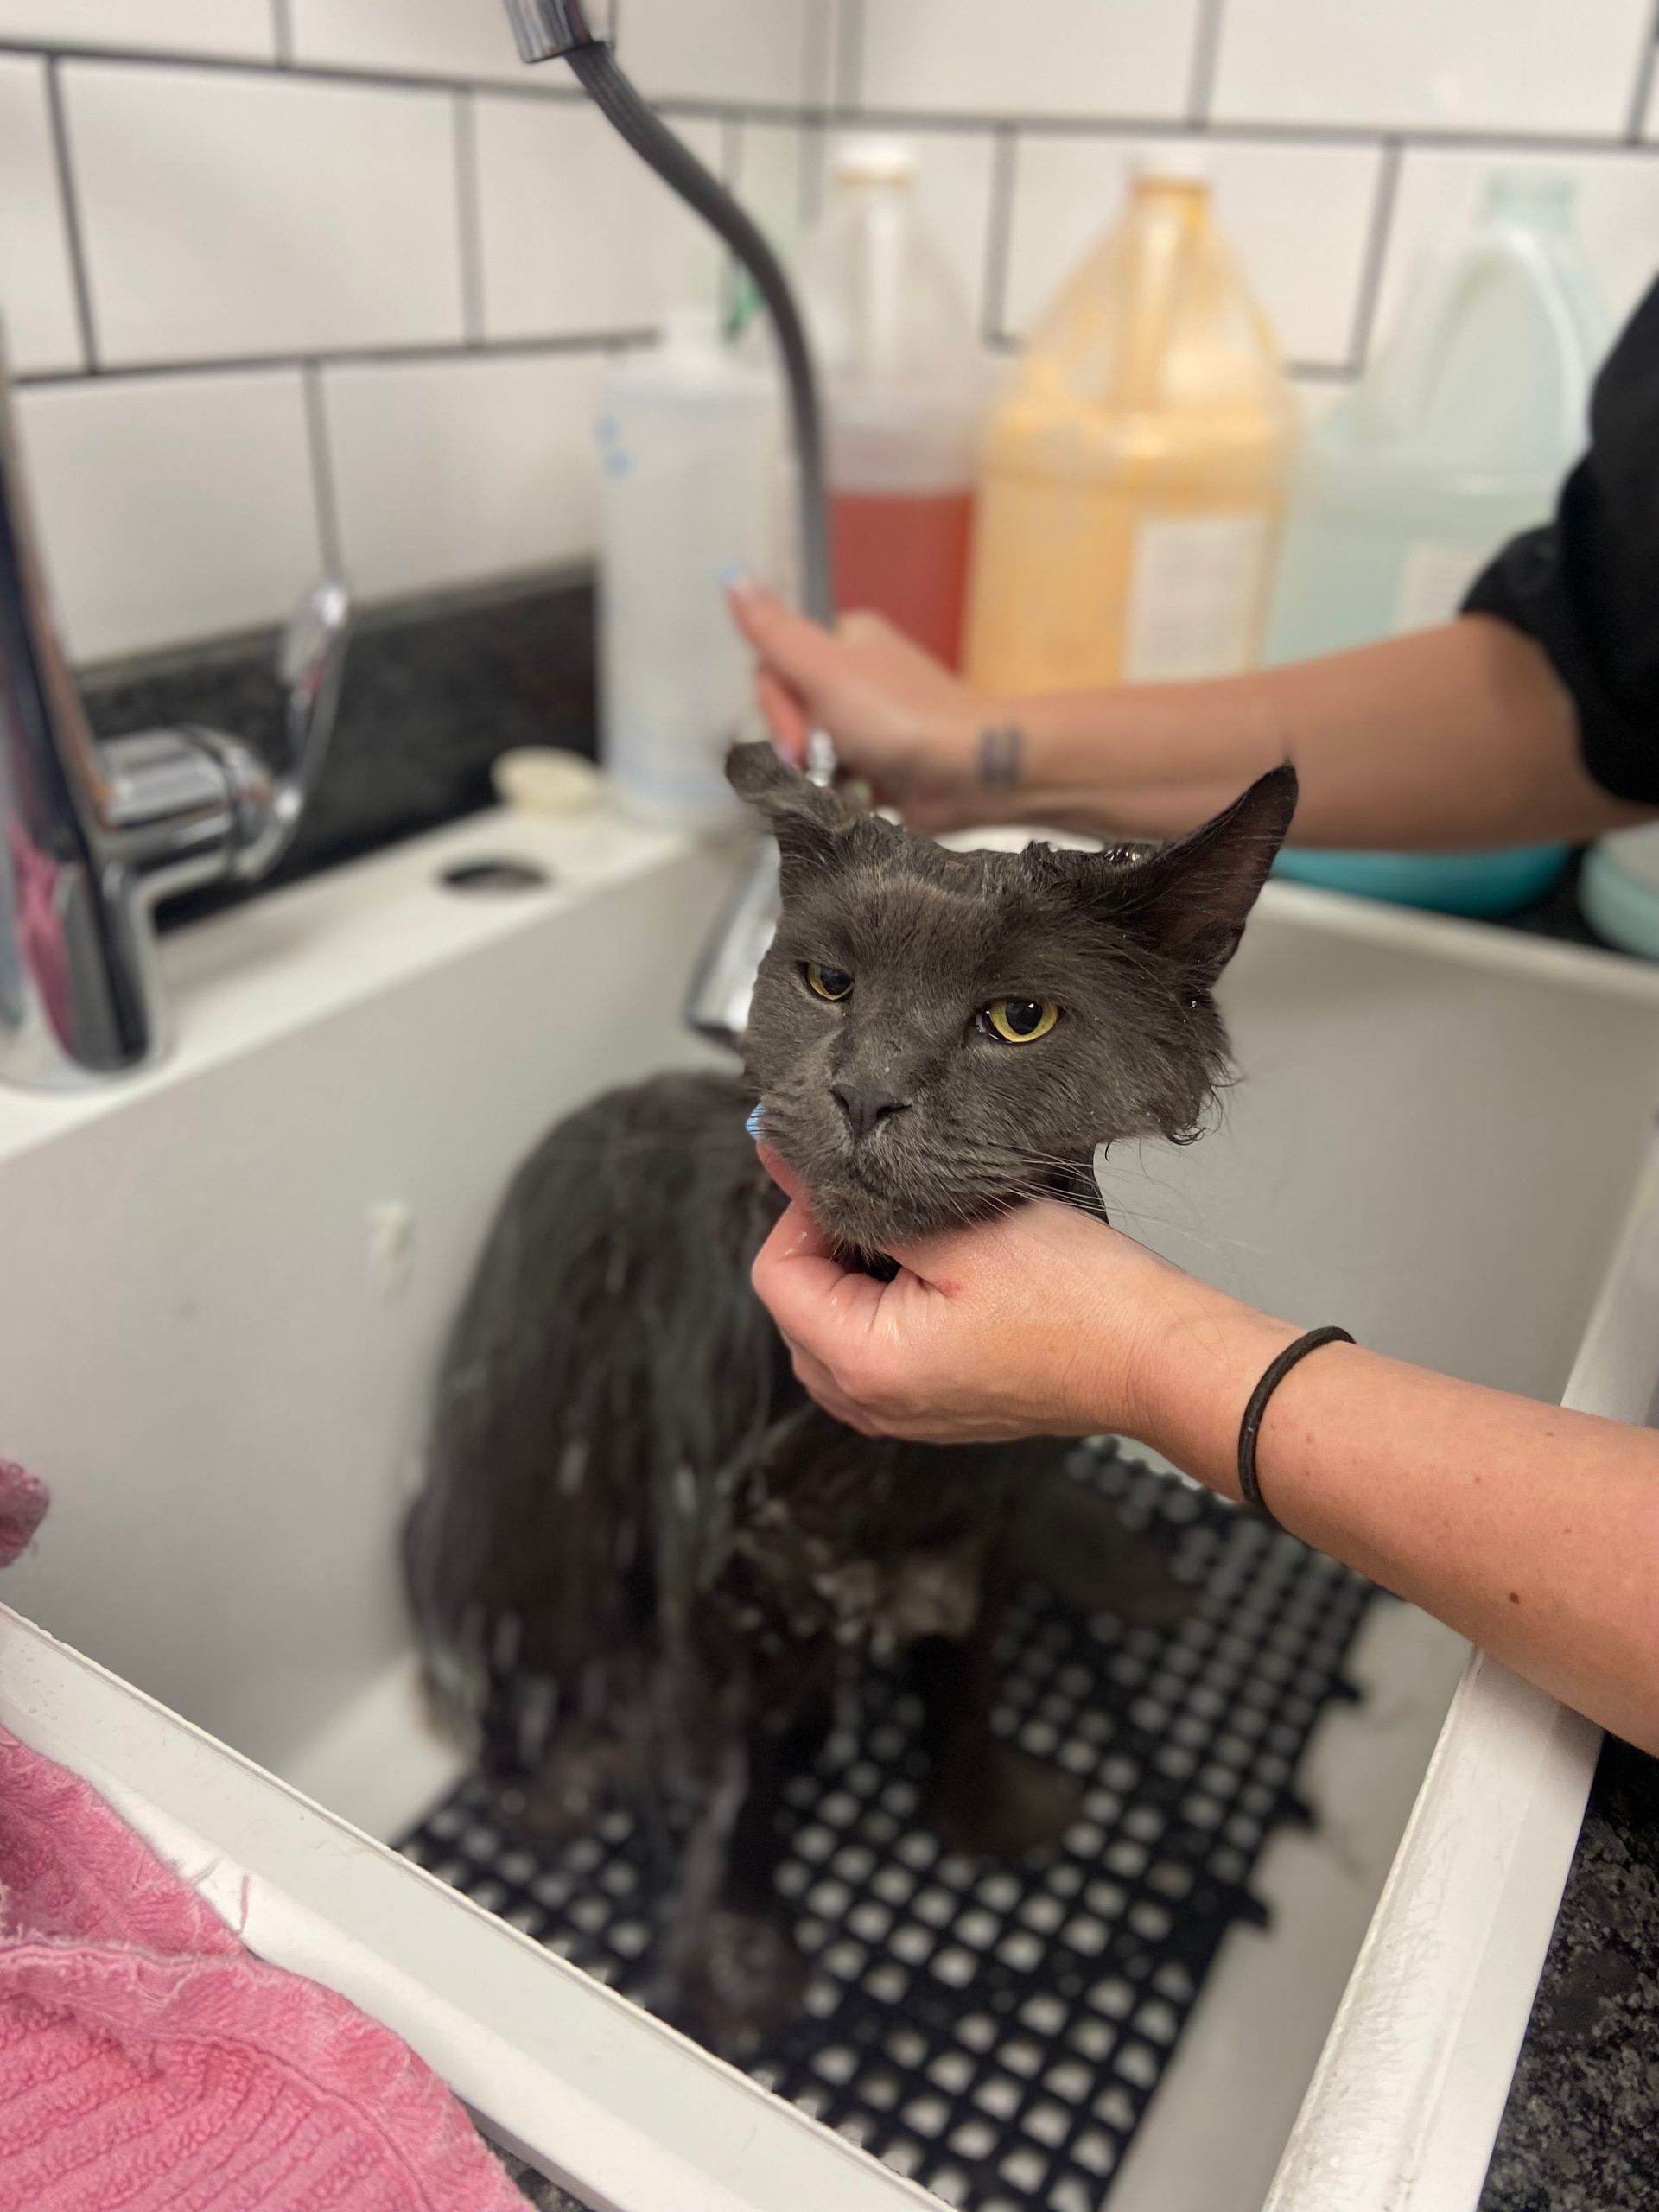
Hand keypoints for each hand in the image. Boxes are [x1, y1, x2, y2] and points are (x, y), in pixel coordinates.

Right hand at [726, 579, 999, 833]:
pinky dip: (840, 797)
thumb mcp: (825, 670)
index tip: (798, 737)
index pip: (772, 670)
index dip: (776, 710)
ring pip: (808, 754)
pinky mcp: (881, 767)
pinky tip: (856, 801)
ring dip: (816, 778)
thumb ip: (774, 631)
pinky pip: (836, 784)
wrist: (971, 772)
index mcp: (843, 641)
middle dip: (797, 748)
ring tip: (843, 789)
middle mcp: (855, 677)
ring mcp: (869, 725)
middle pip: (788, 715)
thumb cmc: (899, 717)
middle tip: (824, 764)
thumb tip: (732, 575)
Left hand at [750, 1148, 1205, 1445]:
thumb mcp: (954, 1226)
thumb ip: (856, 1197)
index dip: (804, 1213)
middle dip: (833, 1248)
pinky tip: (948, 1277)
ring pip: (837, 1329)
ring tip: (928, 1241)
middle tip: (898, 1207)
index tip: (854, 1182)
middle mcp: (874, 1404)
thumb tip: (780, 1157)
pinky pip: (880, 1352)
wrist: (1151, 1355)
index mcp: (863, 1364)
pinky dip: (895, 1308)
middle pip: (799, 1305)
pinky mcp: (937, 1408)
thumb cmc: (1076, 1297)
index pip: (776, 1274)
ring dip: (865, 1277)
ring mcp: (906, 1415)